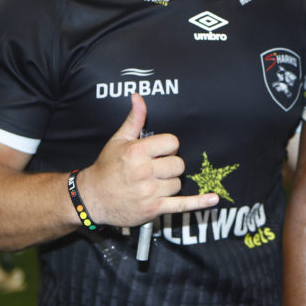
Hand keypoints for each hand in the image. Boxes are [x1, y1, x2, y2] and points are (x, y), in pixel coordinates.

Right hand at [79, 93, 217, 227]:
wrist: (92, 198)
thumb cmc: (106, 168)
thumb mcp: (118, 140)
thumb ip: (134, 120)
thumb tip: (138, 97)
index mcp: (137, 151)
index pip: (172, 142)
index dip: (168, 147)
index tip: (158, 152)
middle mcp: (144, 171)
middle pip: (179, 164)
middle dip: (170, 166)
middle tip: (155, 169)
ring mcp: (149, 191)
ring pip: (178, 183)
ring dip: (169, 184)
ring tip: (151, 184)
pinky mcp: (153, 208)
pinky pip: (181, 205)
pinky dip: (198, 202)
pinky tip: (213, 199)